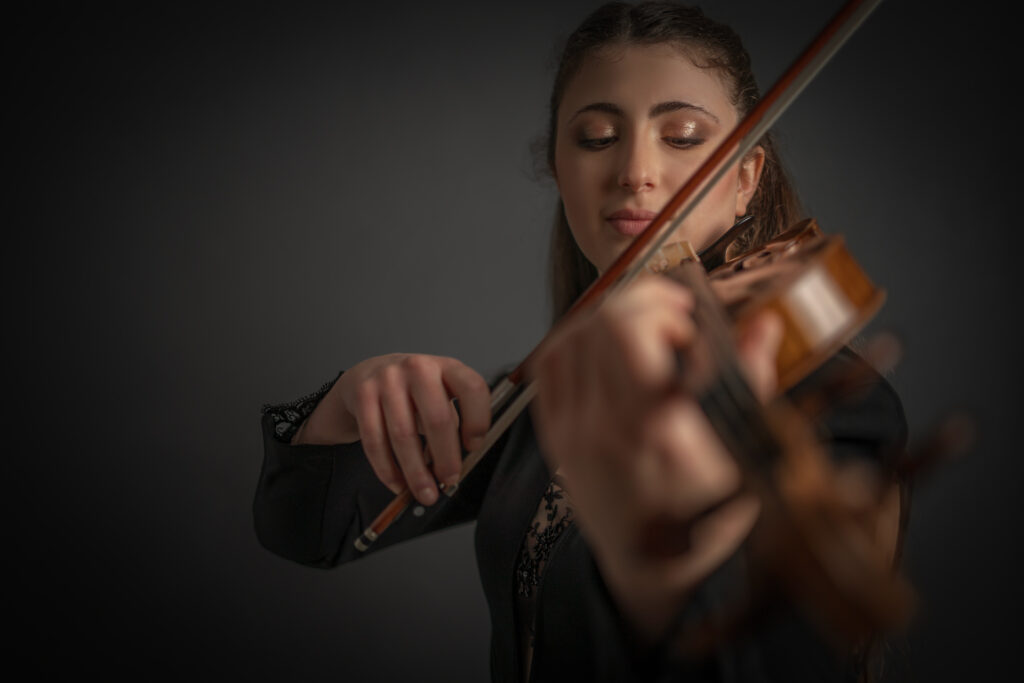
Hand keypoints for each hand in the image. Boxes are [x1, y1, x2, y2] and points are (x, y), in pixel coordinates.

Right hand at [292, 354, 490, 505]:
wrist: (369, 374)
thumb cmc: (413, 390)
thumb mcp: (440, 392)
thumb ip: (453, 421)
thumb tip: (455, 465)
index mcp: (447, 366)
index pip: (472, 388)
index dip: (477, 421)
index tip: (474, 447)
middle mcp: (418, 368)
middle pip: (437, 419)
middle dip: (446, 458)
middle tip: (449, 480)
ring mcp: (388, 380)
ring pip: (403, 435)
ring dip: (416, 472)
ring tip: (425, 492)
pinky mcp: (363, 395)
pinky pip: (375, 441)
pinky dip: (387, 469)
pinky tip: (398, 483)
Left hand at [530, 276, 781, 641]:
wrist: (651, 573)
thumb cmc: (705, 520)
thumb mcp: (743, 454)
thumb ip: (750, 381)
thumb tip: (763, 323)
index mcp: (655, 427)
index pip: (627, 330)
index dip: (658, 307)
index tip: (688, 324)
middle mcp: (605, 426)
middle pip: (598, 325)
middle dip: (638, 303)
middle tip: (670, 318)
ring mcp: (572, 434)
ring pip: (568, 339)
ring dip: (605, 319)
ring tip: (640, 329)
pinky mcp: (555, 441)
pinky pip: (548, 370)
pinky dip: (574, 343)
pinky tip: (606, 349)